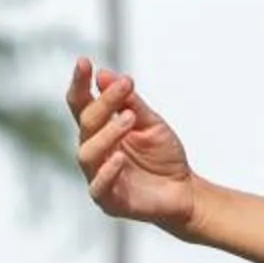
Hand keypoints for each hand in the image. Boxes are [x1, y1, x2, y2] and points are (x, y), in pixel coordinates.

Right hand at [66, 56, 194, 231]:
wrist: (184, 191)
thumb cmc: (164, 155)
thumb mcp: (151, 123)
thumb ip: (130, 102)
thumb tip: (105, 75)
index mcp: (100, 130)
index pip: (81, 104)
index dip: (79, 83)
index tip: (84, 61)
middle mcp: (94, 150)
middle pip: (86, 123)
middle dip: (103, 103)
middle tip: (125, 86)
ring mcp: (98, 175)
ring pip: (88, 152)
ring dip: (107, 133)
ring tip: (129, 119)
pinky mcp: (108, 200)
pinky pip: (99, 186)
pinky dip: (108, 171)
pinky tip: (121, 158)